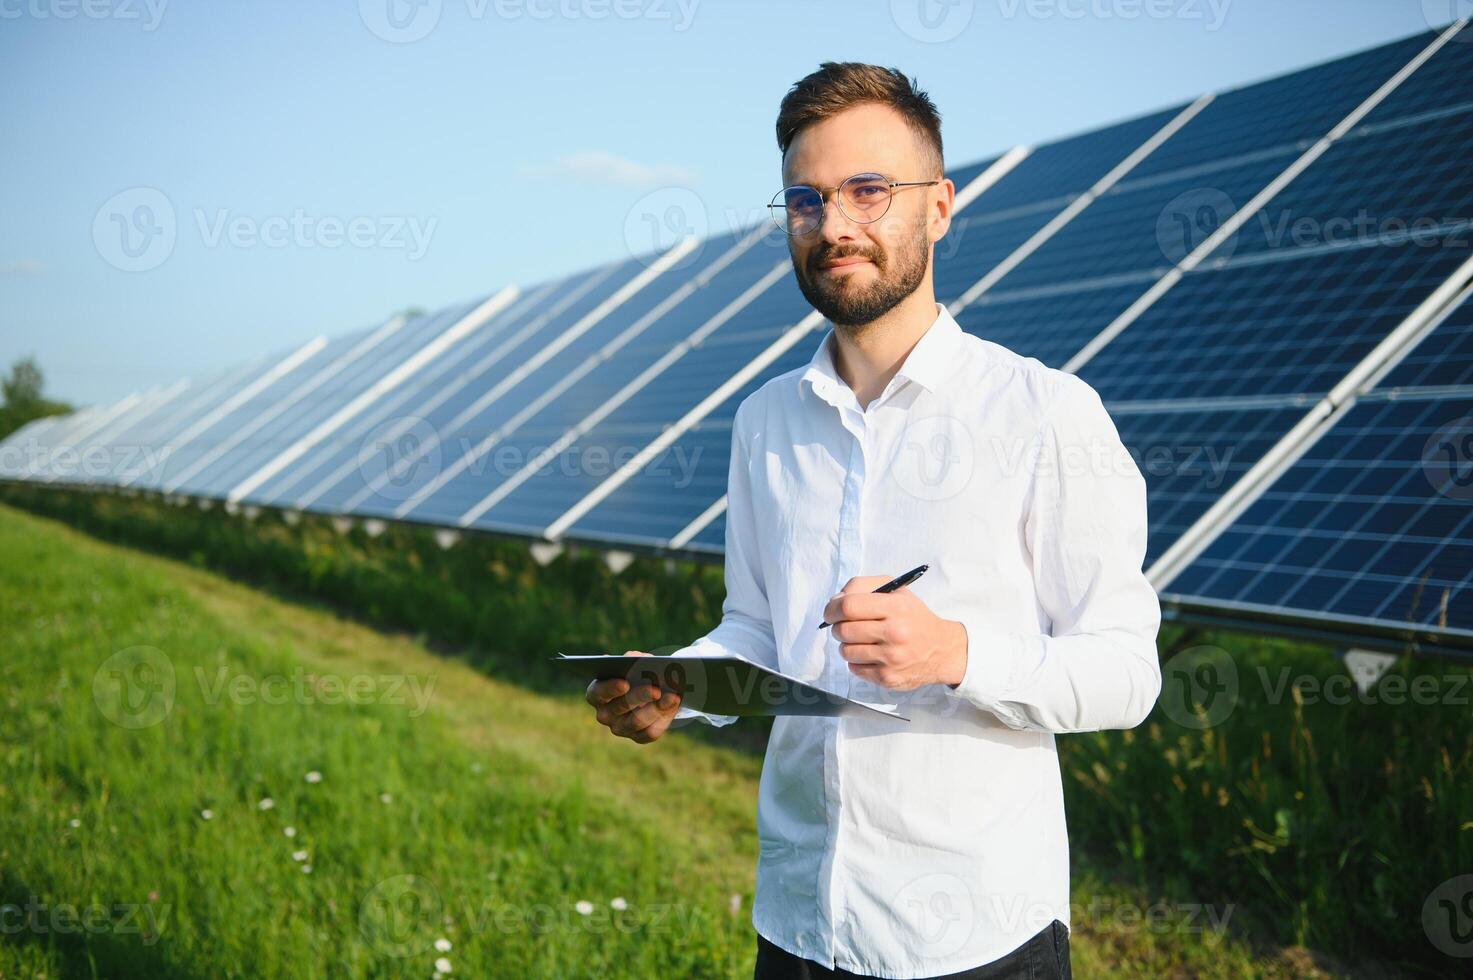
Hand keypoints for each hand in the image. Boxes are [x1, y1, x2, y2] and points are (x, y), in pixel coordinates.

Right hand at [585, 650, 682, 743]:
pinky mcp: (638, 737)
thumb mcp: (633, 662)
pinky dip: (664, 717)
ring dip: (656, 708)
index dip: (611, 689)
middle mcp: (604, 714)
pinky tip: (674, 704)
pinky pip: (650, 732)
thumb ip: (634, 659)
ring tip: (672, 696)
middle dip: (640, 697)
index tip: (625, 683)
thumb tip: (644, 661)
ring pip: (637, 721)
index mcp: (597, 693)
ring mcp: (620, 728)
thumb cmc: (636, 672)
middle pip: (620, 707)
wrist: (649, 689)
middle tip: (656, 690)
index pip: (598, 693)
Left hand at [822, 575, 968, 689]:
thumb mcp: (897, 591)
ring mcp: (890, 658)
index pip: (849, 606)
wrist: (943, 650)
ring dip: (847, 645)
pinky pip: (854, 669)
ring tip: (861, 640)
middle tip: (846, 626)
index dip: (832, 609)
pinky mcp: (887, 678)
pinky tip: (871, 655)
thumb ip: (863, 587)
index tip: (831, 612)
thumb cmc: (914, 617)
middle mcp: (895, 633)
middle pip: (844, 630)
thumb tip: (834, 601)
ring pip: (846, 651)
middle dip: (838, 627)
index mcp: (896, 607)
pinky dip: (857, 661)